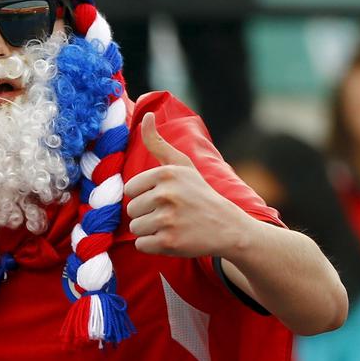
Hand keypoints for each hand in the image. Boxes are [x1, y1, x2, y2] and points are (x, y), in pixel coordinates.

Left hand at [123, 112, 252, 258]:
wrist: (229, 227)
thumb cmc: (200, 194)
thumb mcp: (182, 165)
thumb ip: (158, 142)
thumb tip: (146, 115)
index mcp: (166, 174)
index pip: (130, 190)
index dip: (145, 196)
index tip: (166, 197)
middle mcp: (166, 195)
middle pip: (131, 210)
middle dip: (148, 214)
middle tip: (172, 214)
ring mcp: (168, 220)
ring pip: (135, 228)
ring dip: (150, 230)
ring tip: (173, 225)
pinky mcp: (169, 242)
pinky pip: (141, 245)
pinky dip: (153, 245)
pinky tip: (173, 238)